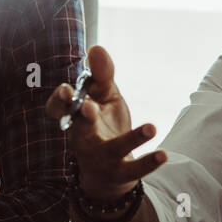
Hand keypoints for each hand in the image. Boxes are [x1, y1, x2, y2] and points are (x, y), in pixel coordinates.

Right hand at [45, 45, 165, 198]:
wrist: (108, 174)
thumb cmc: (101, 125)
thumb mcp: (103, 98)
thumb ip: (101, 75)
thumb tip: (96, 47)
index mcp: (75, 118)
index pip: (59, 109)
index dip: (59, 101)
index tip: (66, 91)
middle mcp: (83, 138)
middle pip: (79, 129)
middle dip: (84, 117)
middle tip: (90, 107)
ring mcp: (101, 158)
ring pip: (112, 149)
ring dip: (131, 138)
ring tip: (152, 127)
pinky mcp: (120, 173)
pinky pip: (133, 170)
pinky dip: (148, 162)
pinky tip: (162, 154)